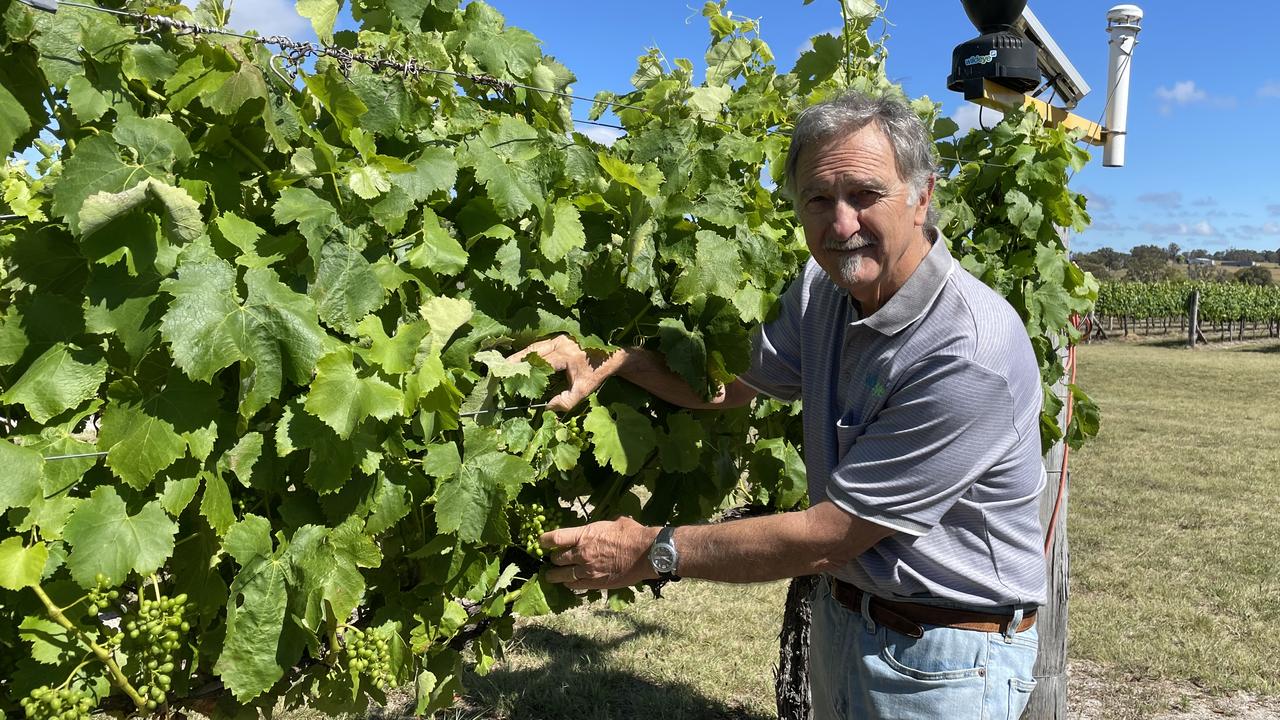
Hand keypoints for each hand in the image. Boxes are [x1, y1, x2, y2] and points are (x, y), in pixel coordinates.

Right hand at [509, 334, 619, 410]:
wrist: (611, 356)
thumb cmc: (596, 373)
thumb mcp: (583, 390)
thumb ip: (565, 401)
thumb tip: (547, 408)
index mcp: (566, 356)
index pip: (540, 363)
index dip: (524, 370)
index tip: (511, 378)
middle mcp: (560, 343)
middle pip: (532, 351)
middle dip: (516, 360)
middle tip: (500, 369)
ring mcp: (559, 338)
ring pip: (534, 346)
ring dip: (520, 355)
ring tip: (505, 364)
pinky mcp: (558, 338)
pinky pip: (539, 345)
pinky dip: (528, 352)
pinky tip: (518, 359)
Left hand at [539, 517, 659, 589]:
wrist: (646, 553)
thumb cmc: (633, 534)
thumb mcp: (615, 522)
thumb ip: (603, 526)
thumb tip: (606, 526)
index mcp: (584, 535)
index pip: (555, 538)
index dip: (545, 540)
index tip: (541, 541)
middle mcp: (582, 553)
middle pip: (557, 558)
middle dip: (554, 558)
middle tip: (553, 559)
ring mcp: (588, 570)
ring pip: (563, 575)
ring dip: (555, 575)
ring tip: (551, 576)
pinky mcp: (596, 583)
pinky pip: (576, 586)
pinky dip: (569, 584)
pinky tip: (568, 584)